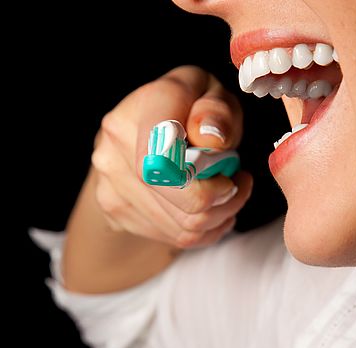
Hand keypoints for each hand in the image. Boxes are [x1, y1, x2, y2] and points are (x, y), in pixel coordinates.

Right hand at [90, 66, 251, 248]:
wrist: (145, 127)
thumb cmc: (190, 108)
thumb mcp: (214, 93)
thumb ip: (217, 111)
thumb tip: (211, 139)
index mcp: (142, 108)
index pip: (165, 162)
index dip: (205, 184)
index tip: (232, 178)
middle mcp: (114, 147)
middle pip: (179, 203)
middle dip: (223, 203)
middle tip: (237, 186)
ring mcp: (110, 184)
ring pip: (182, 228)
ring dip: (217, 219)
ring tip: (226, 195)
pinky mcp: (116, 212)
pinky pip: (174, 238)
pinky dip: (202, 231)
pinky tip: (208, 209)